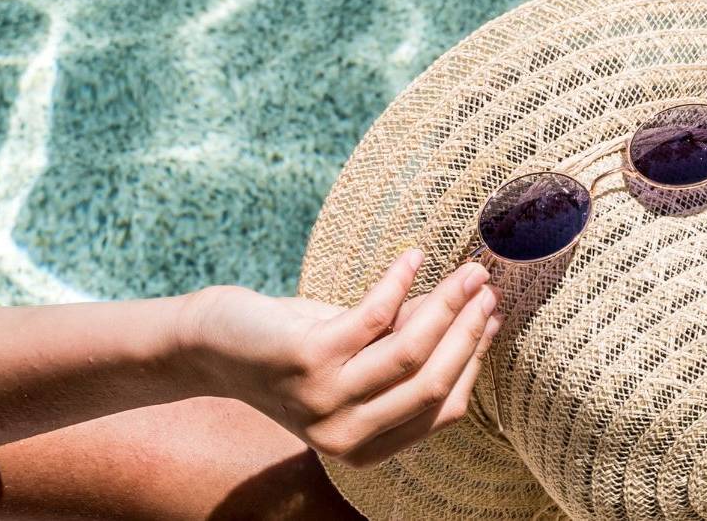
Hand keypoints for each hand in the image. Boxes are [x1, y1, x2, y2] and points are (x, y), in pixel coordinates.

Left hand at [174, 251, 499, 467]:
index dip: (472, 361)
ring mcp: (325, 400)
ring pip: (409, 352)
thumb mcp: (358, 360)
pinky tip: (412, 258)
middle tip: (485, 286)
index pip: (444, 408)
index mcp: (366, 448)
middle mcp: (346, 434)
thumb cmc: (296, 350)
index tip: (491, 318)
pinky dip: (397, 283)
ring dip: (445, 305)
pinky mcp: (307, 358)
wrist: (215, 346)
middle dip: (468, 330)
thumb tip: (474, 311)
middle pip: (433, 381)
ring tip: (466, 271)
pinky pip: (372, 318)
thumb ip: (407, 348)